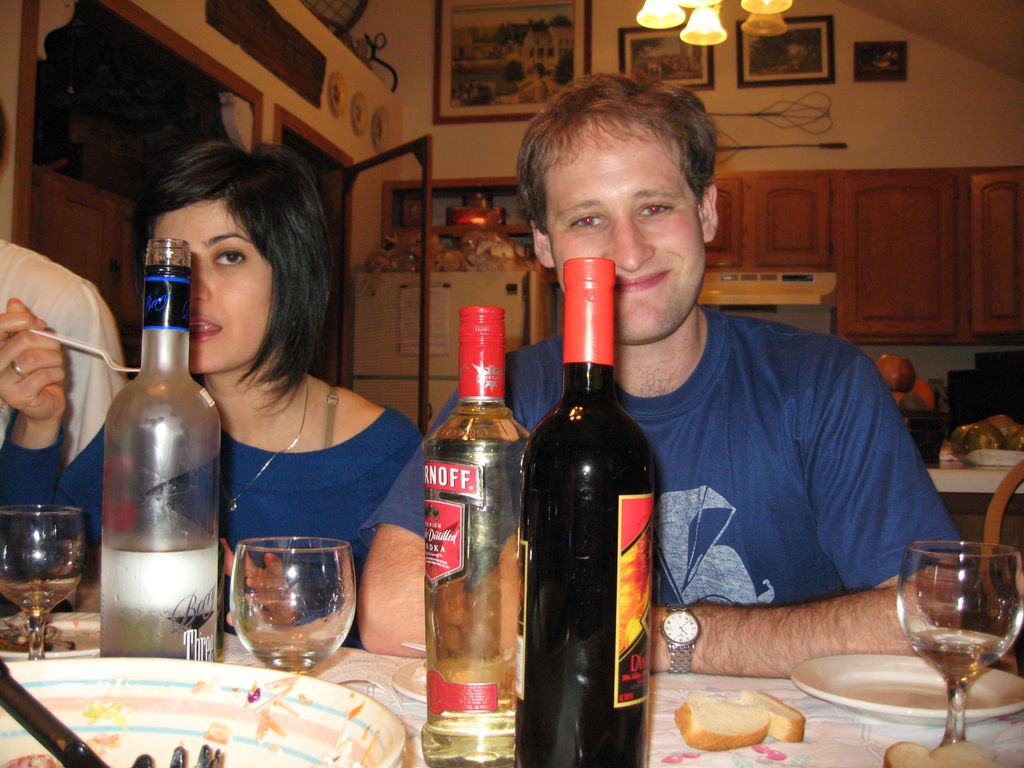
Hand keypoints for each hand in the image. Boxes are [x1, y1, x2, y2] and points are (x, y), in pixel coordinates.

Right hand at [0, 298, 66, 446]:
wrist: (44, 404)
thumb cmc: (39, 370)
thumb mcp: (33, 344)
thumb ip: (23, 323)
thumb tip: (15, 302)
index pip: (0, 326)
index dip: (23, 320)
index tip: (40, 324)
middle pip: (23, 340)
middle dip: (48, 343)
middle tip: (55, 350)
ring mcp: (2, 383)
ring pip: (36, 358)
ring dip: (55, 360)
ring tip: (55, 366)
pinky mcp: (17, 397)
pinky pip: (44, 376)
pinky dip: (56, 374)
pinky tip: (54, 379)